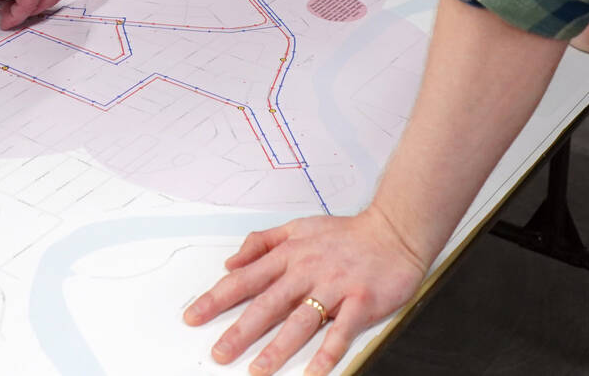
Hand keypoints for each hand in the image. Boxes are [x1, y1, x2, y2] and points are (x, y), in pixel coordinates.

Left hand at [184, 206, 426, 375]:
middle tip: (220, 352)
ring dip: (278, 347)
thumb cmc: (346, 233)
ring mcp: (334, 287)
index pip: (245, 279)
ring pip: (300, 320)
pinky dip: (328, 351)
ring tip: (258, 369)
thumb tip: (231, 262)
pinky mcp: (360, 301)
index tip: (194, 316)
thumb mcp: (298, 227)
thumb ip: (262, 243)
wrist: (394, 231)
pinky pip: (341, 330)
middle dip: (240, 331)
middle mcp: (307, 271)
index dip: (216, 299)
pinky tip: (314, 370)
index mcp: (289, 255)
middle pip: (267, 304)